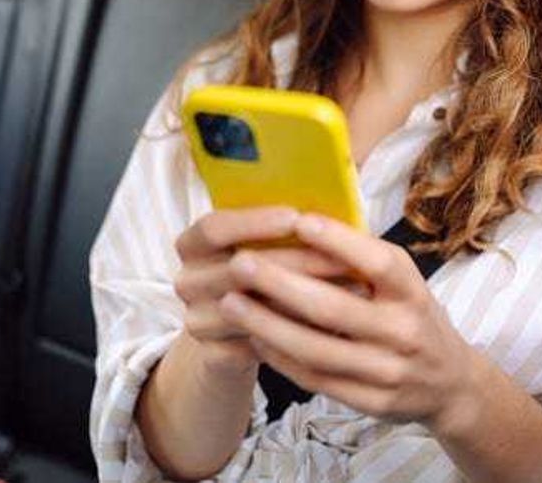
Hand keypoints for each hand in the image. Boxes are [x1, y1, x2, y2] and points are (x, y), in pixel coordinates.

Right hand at [173, 208, 351, 375]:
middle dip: (297, 262)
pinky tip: (336, 325)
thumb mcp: (265, 242)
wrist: (233, 336)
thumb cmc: (264, 272)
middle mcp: (187, 281)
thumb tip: (337, 184)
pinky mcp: (214, 356)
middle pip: (238, 269)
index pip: (213, 228)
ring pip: (254, 310)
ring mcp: (197, 321)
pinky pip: (260, 345)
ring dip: (307, 299)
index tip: (296, 217)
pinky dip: (300, 333)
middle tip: (344, 258)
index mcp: (192, 244)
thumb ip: (286, 219)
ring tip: (354, 289)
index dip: (254, 222)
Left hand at [218, 214, 481, 433]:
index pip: (378, 263)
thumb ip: (364, 261)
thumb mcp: (403, 285)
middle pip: (334, 308)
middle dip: (280, 284)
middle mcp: (405, 331)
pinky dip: (280, 358)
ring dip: (268, 325)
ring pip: (316, 349)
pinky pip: (317, 379)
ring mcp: (389, 371)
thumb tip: (304, 222)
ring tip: (232, 302)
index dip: (339, 242)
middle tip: (239, 263)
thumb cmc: (412, 317)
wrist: (450, 384)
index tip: (297, 221)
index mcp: (413, 292)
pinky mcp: (373, 403)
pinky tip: (254, 338)